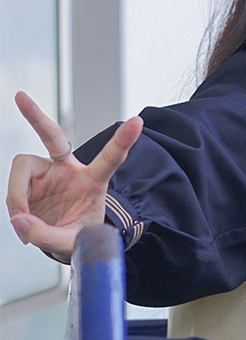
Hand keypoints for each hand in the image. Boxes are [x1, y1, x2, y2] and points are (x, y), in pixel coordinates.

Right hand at [6, 92, 142, 259]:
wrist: (62, 241)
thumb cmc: (76, 236)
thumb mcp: (71, 243)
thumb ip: (48, 236)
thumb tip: (19, 221)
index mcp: (93, 181)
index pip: (110, 158)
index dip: (122, 141)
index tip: (137, 121)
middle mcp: (68, 170)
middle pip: (52, 137)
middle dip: (36, 116)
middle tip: (19, 96)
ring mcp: (46, 173)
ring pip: (21, 169)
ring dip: (16, 197)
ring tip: (24, 224)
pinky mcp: (29, 181)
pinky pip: (14, 190)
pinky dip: (14, 209)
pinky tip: (23, 224)